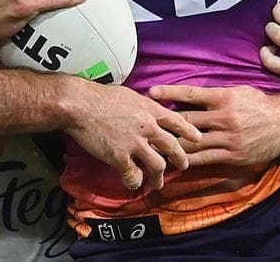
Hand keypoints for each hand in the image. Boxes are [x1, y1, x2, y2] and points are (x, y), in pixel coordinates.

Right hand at [59, 79, 202, 191]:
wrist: (81, 105)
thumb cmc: (101, 96)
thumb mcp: (130, 95)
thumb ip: (142, 106)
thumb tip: (146, 110)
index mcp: (151, 109)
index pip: (177, 121)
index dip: (189, 131)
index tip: (198, 139)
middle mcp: (148, 127)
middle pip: (172, 146)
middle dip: (180, 158)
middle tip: (184, 165)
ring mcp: (135, 143)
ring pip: (157, 165)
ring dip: (159, 177)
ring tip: (157, 184)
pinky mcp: (120, 156)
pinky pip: (133, 175)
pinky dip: (135, 182)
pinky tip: (134, 184)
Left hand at [149, 85, 279, 167]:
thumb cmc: (260, 104)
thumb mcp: (240, 91)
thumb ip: (217, 95)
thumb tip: (192, 96)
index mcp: (225, 98)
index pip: (192, 94)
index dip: (170, 92)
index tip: (151, 92)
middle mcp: (224, 117)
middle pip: (187, 121)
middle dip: (165, 124)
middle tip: (145, 125)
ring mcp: (228, 137)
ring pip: (193, 143)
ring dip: (173, 145)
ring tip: (154, 148)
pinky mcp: (232, 154)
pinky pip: (205, 159)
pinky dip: (189, 160)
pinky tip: (176, 162)